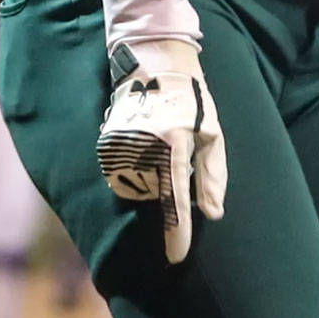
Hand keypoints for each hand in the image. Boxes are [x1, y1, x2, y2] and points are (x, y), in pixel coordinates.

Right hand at [97, 39, 225, 263]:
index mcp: (173, 144)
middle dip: (166, 187)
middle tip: (175, 152)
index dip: (177, 233)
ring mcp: (119, 144)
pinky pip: (120, 173)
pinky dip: (133, 169)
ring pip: (135, 187)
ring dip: (149, 179)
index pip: (174, 199)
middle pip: (155, 194)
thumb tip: (212, 213)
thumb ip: (211, 174)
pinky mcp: (106, 142)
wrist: (153, 60)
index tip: (176, 257)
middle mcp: (142, 146)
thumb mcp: (211, 131)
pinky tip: (143, 143)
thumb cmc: (192, 97)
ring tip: (159, 145)